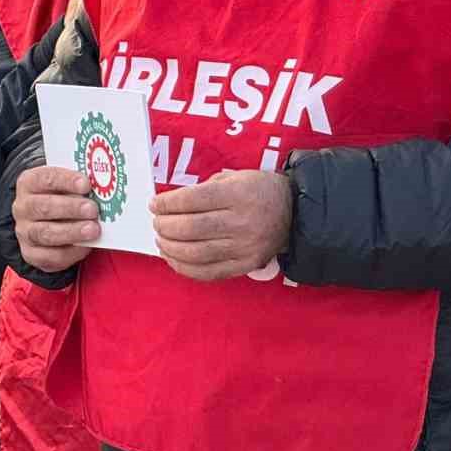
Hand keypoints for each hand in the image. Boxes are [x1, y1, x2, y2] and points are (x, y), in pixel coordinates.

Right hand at [12, 166, 98, 272]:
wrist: (49, 223)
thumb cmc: (62, 199)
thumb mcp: (66, 187)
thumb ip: (78, 186)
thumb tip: (101, 189)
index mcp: (28, 183)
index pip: (44, 178)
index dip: (65, 180)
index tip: (86, 184)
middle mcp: (22, 207)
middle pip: (43, 207)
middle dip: (70, 208)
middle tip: (92, 209)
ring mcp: (25, 232)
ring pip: (45, 233)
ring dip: (71, 231)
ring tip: (93, 229)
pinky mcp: (31, 254)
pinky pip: (50, 256)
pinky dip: (70, 252)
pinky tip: (86, 246)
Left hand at [151, 169, 292, 280]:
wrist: (296, 213)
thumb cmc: (257, 191)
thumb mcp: (233, 177)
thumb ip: (204, 189)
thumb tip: (169, 204)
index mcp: (238, 195)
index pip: (192, 200)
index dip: (167, 203)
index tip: (154, 204)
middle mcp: (242, 222)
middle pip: (191, 228)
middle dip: (165, 226)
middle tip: (156, 222)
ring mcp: (245, 247)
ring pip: (196, 253)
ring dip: (170, 248)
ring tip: (160, 239)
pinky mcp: (246, 266)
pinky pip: (209, 272)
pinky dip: (184, 268)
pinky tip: (172, 258)